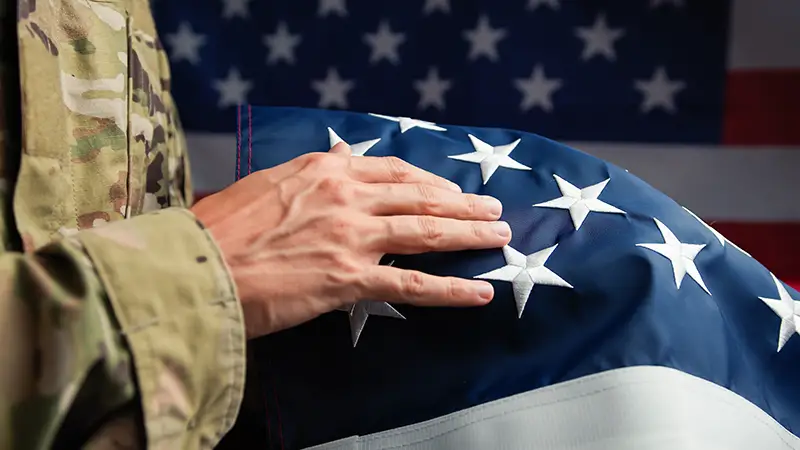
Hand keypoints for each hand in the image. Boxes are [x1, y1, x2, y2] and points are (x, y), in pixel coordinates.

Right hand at [191, 142, 510, 338]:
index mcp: (325, 171)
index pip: (392, 171)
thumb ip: (312, 170)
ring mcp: (352, 236)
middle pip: (421, 197)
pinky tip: (480, 292)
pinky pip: (413, 284)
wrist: (196, 267)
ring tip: (500, 236)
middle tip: (493, 209)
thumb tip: (340, 153)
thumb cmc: (223, 228)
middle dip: (463, 203)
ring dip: (470, 233)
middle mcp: (346, 196)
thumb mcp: (268, 182)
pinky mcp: (350, 278)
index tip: (450, 189)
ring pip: (427, 231)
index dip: (429, 181)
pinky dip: (451, 289)